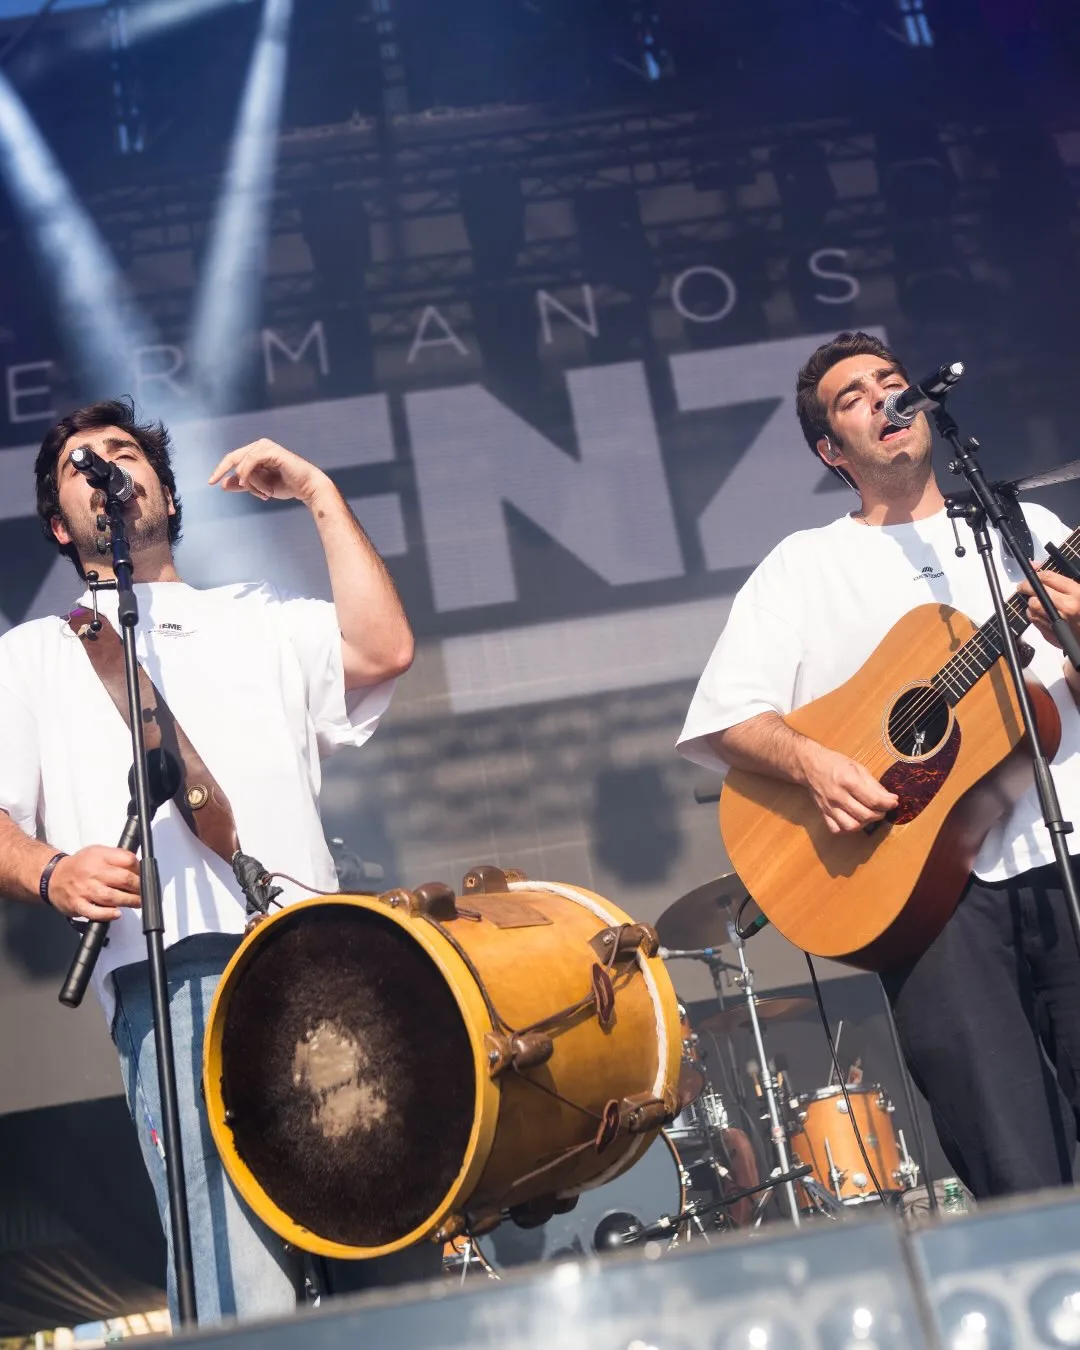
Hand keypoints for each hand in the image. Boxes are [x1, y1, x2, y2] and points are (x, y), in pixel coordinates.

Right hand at [47, 846, 140, 920]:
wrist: (52, 876)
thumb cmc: (79, 866)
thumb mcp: (98, 852)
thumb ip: (117, 858)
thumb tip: (139, 868)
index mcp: (100, 856)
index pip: (127, 860)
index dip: (140, 869)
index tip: (145, 876)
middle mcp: (92, 872)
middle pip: (123, 879)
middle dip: (139, 887)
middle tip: (144, 892)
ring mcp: (84, 889)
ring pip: (111, 896)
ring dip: (129, 901)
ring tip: (137, 903)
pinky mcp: (77, 904)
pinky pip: (94, 912)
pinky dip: (107, 914)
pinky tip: (117, 914)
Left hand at [208, 439, 328, 505]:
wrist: (307, 488)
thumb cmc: (287, 486)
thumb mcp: (259, 487)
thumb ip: (242, 485)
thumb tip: (223, 485)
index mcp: (256, 452)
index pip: (232, 459)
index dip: (220, 469)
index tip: (210, 482)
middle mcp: (259, 445)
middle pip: (234, 461)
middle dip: (239, 481)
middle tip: (234, 489)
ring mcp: (265, 446)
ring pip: (243, 466)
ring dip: (252, 484)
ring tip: (266, 493)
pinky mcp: (271, 451)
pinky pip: (250, 464)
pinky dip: (253, 478)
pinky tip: (264, 489)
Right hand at [798, 742, 898, 834]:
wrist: (809, 765)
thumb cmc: (835, 763)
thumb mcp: (857, 767)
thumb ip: (874, 785)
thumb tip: (890, 799)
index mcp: (847, 780)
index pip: (873, 800)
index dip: (888, 804)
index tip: (894, 802)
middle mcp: (837, 796)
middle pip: (865, 815)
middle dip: (880, 814)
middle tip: (883, 809)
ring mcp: (829, 807)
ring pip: (852, 826)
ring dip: (865, 824)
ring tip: (868, 815)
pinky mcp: (823, 813)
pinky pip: (837, 829)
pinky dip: (847, 828)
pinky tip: (853, 819)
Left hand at [1018, 570, 1079, 649]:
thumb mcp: (1079, 589)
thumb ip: (1059, 579)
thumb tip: (1036, 566)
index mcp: (1077, 593)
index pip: (1048, 578)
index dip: (1035, 575)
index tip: (1031, 576)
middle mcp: (1067, 608)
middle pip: (1036, 593)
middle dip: (1026, 587)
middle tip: (1023, 586)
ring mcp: (1058, 622)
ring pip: (1032, 608)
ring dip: (1031, 603)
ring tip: (1036, 601)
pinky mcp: (1052, 634)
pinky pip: (1034, 621)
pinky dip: (1034, 615)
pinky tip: (1040, 613)